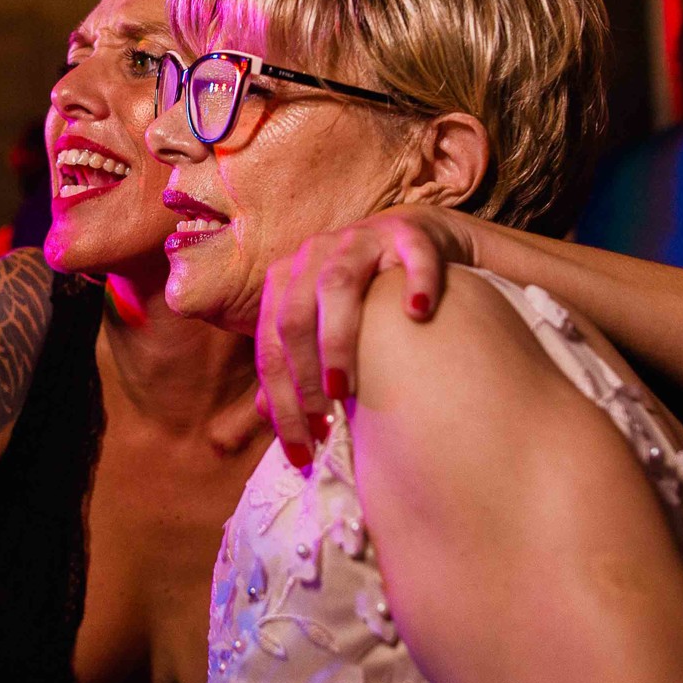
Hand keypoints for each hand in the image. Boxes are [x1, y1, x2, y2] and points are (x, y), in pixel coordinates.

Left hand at [254, 204, 474, 461]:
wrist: (416, 241)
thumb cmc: (366, 297)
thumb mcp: (324, 328)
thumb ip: (294, 365)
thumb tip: (264, 412)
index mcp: (287, 279)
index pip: (269, 345)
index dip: (280, 400)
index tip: (300, 450)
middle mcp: (315, 254)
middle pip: (294, 315)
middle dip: (302, 376)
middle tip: (321, 422)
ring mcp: (361, 239)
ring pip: (338, 283)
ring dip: (337, 340)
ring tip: (345, 390)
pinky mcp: (410, 231)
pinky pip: (413, 253)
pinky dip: (416, 280)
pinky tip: (418, 313)